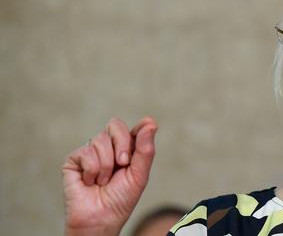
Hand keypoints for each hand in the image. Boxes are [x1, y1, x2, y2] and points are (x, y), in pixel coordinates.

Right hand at [62, 117, 157, 235]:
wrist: (100, 218)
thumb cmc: (121, 200)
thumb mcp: (139, 174)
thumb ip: (145, 149)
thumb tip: (150, 122)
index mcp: (126, 149)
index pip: (133, 128)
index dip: (138, 130)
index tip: (145, 130)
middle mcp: (108, 147)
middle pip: (115, 125)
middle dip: (122, 145)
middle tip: (123, 164)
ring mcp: (90, 152)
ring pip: (100, 140)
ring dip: (106, 165)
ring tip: (104, 181)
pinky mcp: (74, 160)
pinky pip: (86, 152)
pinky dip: (93, 170)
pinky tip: (90, 182)